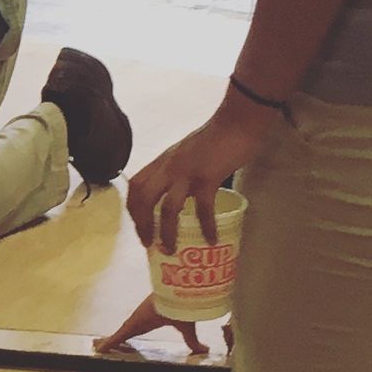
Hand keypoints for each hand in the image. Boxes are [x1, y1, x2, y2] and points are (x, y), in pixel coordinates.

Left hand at [97, 294, 225, 359]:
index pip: (136, 330)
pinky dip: (105, 345)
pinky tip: (97, 349)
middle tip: (99, 345)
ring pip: (114, 337)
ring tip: (96, 347)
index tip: (119, 341)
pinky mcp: (129, 327)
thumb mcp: (186, 328)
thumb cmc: (180, 308)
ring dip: (107, 342)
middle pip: (122, 334)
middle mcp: (138, 322)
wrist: (176, 297)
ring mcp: (132, 324)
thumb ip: (192, 341)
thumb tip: (205, 350)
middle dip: (113, 340)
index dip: (128, 336)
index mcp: (149, 321)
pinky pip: (114, 339)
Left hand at [126, 93, 272, 252]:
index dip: (133, 209)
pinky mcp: (207, 177)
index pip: (136, 186)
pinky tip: (212, 239)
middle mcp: (168, 167)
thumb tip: (182, 194)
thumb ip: (180, 170)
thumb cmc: (217, 137)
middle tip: (149, 245)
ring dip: (166, 232)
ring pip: (167, 208)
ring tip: (171, 250)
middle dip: (142, 225)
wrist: (238, 121)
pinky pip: (203, 208)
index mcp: (163, 161)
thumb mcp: (187, 153)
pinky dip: (206, 226)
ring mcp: (186, 172)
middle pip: (142, 199)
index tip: (140, 227)